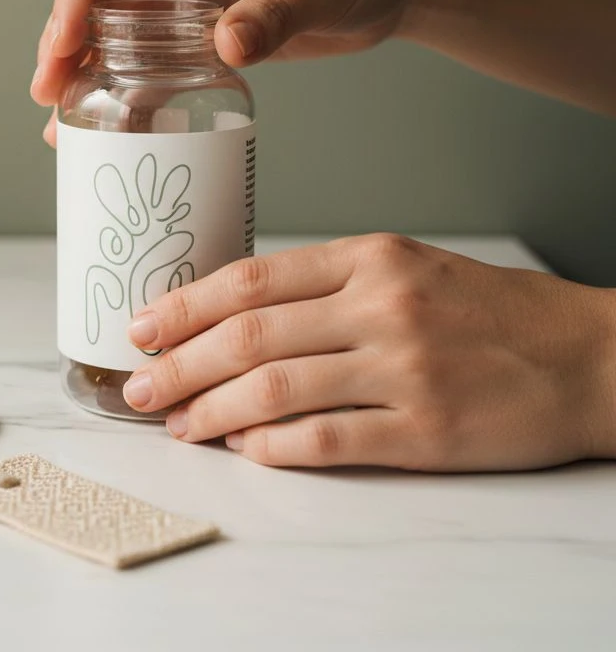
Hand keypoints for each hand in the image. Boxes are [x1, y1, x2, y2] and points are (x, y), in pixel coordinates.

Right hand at [32, 0, 447, 144]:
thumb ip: (274, 14)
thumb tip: (226, 45)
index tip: (62, 44)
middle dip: (67, 41)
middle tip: (49, 93)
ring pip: (116, 31)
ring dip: (87, 71)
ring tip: (62, 120)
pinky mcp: (202, 31)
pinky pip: (150, 61)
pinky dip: (126, 92)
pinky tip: (108, 127)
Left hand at [120, 233, 615, 470]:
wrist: (587, 356)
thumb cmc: (487, 311)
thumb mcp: (406, 269)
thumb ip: (325, 286)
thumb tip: (233, 317)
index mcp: (370, 259)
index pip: (251, 279)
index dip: (185, 306)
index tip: (142, 326)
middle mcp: (381, 307)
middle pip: (249, 335)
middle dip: (178, 363)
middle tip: (138, 385)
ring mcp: (404, 370)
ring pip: (275, 389)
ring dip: (212, 411)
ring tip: (177, 425)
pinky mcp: (427, 431)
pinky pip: (327, 441)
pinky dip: (273, 447)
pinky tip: (244, 449)